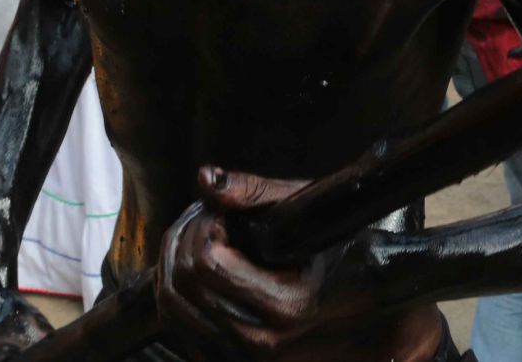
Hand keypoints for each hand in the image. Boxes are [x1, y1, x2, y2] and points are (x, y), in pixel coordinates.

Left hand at [157, 167, 381, 358]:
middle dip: (184, 238)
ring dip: (173, 262)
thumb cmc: (326, 244)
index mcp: (285, 306)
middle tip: (206, 217)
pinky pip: (172, 325)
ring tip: (199, 237)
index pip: (207, 265)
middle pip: (183, 284)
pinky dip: (172, 291)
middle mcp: (259, 340)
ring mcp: (238, 355)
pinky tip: (191, 266)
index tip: (221, 212)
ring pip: (169, 306)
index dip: (203, 226)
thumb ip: (252, 191)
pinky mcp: (221, 359)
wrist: (351, 293)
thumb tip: (206, 179)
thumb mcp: (299, 209)